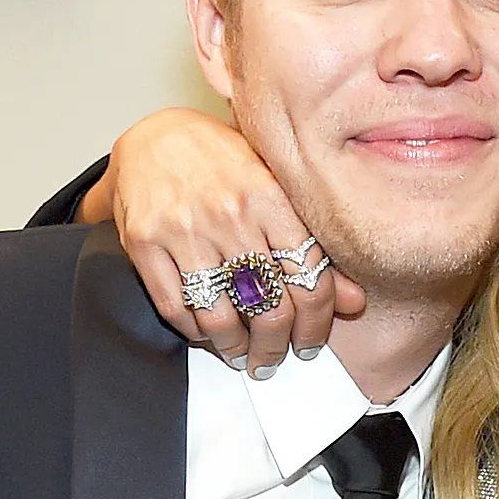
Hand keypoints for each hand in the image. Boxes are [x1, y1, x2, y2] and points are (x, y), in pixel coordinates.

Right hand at [78, 108, 361, 373]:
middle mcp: (229, 214)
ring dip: (235, 348)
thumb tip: (354, 302)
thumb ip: (314, 246)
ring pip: (221, 318)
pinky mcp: (145, 242)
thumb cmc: (223, 165)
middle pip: (268, 308)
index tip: (308, 344)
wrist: (153, 138)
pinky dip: (194, 332)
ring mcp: (184, 229)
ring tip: (241, 354)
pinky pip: (176, 308)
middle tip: (273, 359)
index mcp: (271, 197)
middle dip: (274, 348)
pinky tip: (206, 334)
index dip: (315, 325)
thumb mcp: (276, 191)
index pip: (309, 280)